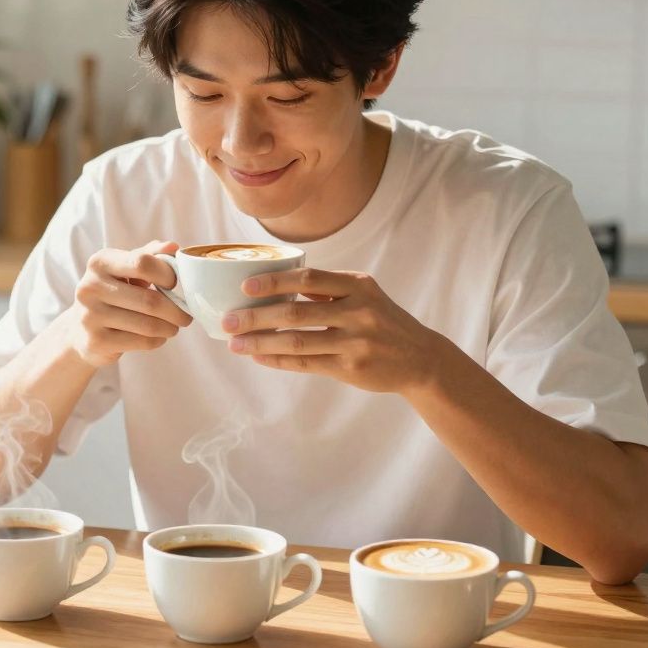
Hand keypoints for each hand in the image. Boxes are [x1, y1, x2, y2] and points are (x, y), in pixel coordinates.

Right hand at [69, 240, 193, 367]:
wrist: (80, 331)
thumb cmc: (112, 294)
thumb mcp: (126, 270)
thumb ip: (149, 256)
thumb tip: (172, 246)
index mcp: (100, 262)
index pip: (143, 263)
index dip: (167, 274)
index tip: (175, 284)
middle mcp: (91, 287)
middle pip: (150, 301)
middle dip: (176, 310)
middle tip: (186, 315)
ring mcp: (91, 316)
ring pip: (148, 325)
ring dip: (170, 327)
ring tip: (174, 326)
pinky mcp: (97, 341)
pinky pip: (141, 342)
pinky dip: (157, 340)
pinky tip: (158, 337)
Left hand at [222, 268, 444, 394]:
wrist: (420, 358)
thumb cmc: (384, 322)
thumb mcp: (365, 295)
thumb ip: (329, 290)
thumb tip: (279, 284)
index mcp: (359, 286)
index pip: (309, 279)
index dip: (275, 282)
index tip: (245, 286)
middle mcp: (358, 312)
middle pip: (296, 312)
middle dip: (255, 316)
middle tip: (227, 320)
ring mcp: (355, 342)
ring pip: (296, 342)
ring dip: (260, 342)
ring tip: (234, 344)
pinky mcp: (351, 369)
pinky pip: (306, 364)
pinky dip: (278, 360)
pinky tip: (259, 357)